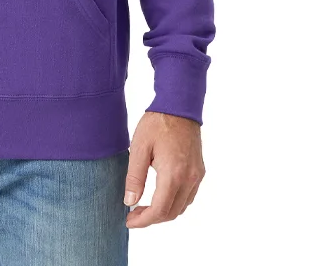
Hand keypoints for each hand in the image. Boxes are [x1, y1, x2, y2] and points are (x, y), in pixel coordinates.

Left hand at [123, 111, 204, 227]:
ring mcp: (196, 176)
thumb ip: (134, 177)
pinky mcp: (199, 171)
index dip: (143, 221)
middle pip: (171, 212)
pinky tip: (161, 195)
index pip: (159, 210)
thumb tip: (129, 202)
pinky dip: (175, 202)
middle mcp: (189, 179)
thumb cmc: (157, 123)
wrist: (179, 106)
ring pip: (182, 207)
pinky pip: (188, 196)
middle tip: (133, 214)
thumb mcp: (139, 147)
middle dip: (151, 219)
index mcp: (173, 174)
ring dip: (164, 212)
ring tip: (144, 207)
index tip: (129, 221)